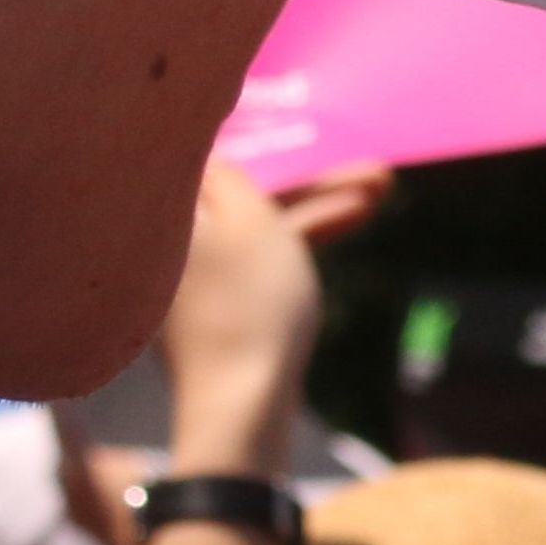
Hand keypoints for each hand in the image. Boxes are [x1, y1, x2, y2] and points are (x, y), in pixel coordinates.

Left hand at [155, 159, 362, 480]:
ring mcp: (190, 281)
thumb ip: (229, 174)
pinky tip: (333, 238)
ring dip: (315, 214)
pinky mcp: (212, 313)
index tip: (326, 140)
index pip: (221, 160)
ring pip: (257, 231)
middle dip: (314, 186)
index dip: (284, 151)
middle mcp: (168, 243)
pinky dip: (292, 250)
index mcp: (165, 213)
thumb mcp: (249, 219)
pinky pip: (254, 264)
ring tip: (376, 200)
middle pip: (245, 198)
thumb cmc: (248, 303)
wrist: (240, 404)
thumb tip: (206, 151)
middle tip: (380, 179)